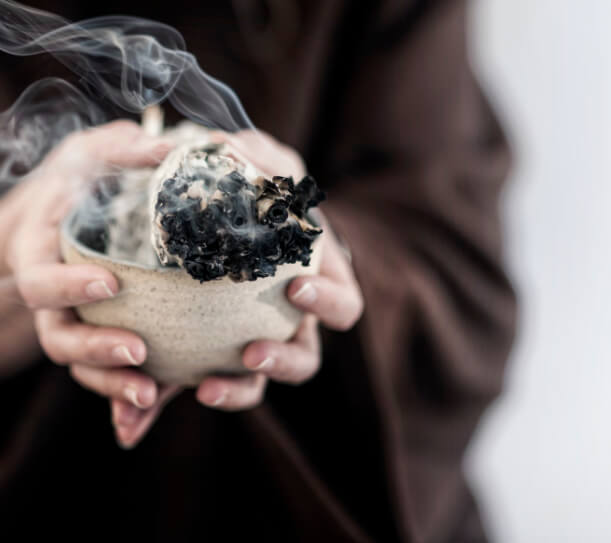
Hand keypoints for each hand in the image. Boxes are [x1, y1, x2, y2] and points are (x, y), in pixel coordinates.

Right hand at [5, 120, 173, 422]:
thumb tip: (169, 148)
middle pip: (60, 336)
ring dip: (112, 383)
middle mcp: (53, 298)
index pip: (41, 279)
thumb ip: (121, 150)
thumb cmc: (79, 183)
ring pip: (81, 365)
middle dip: (94, 349)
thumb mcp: (92, 156)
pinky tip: (156, 400)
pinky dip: (123, 390)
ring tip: (150, 394)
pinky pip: (105, 371)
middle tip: (138, 352)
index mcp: (41, 255)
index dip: (68, 286)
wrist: (67, 215)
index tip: (109, 284)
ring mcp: (74, 321)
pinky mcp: (100, 333)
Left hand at [112, 130, 363, 447]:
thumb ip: (253, 156)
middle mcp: (285, 321)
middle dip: (285, 362)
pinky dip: (162, 404)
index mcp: (310, 282)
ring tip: (204, 389)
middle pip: (306, 358)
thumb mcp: (258, 166)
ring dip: (237, 392)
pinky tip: (131, 420)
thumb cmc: (246, 188)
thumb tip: (225, 145)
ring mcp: (245, 339)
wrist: (202, 207)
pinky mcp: (199, 352)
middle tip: (251, 350)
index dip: (329, 304)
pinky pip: (187, 384)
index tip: (294, 288)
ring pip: (256, 384)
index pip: (344, 305)